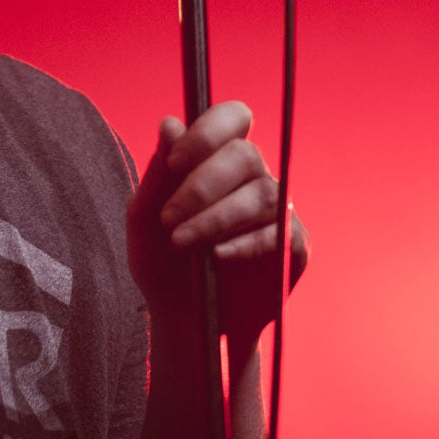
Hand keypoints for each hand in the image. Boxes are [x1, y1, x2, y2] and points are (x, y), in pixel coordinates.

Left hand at [126, 101, 305, 350]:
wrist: (182, 320)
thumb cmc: (162, 261)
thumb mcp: (145, 217)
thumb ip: (158, 172)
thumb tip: (170, 122)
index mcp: (219, 160)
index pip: (233, 117)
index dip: (208, 132)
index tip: (174, 164)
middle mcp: (254, 178)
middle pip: (246, 155)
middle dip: (202, 184)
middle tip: (169, 219)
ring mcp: (278, 212)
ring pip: (262, 194)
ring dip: (216, 217)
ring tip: (182, 243)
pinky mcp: (293, 248)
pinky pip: (280, 234)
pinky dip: (245, 243)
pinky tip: (217, 256)